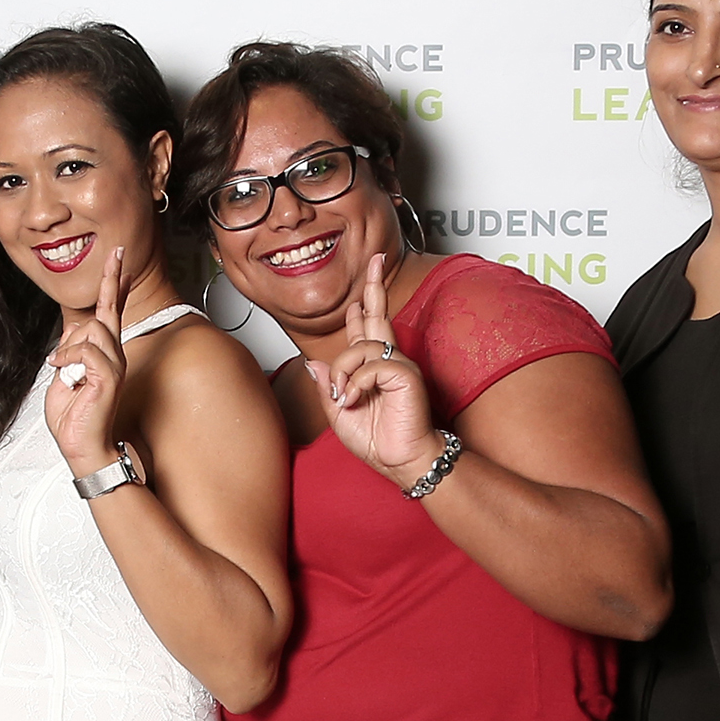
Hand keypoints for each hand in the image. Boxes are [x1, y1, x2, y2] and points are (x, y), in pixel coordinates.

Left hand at [44, 246, 128, 478]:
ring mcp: (114, 365)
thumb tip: (70, 330)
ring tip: (64, 369)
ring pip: (92, 329)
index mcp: (103, 354)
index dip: (114, 286)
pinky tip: (62, 372)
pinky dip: (67, 359)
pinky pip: (85, 352)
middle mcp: (114, 355)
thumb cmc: (74, 418)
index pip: (110, 313)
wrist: (81, 446)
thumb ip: (68, 350)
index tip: (119, 262)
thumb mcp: (62, 376)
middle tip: (116, 256)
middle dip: (110, 282)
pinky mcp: (109, 377)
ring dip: (68, 347)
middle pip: (107, 311)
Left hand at [306, 254, 443, 487]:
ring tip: (345, 397)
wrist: (402, 462)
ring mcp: (399, 365)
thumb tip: (313, 363)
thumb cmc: (379, 442)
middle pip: (379, 315)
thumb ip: (328, 388)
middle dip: (374, 286)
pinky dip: (357, 384)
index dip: (363, 307)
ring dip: (344, 372)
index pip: (367, 329)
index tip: (360, 291)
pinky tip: (357, 399)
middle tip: (375, 258)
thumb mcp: (340, 415)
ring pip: (360, 347)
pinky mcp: (406, 374)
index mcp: (374, 367)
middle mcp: (389, 360)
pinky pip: (372, 366)